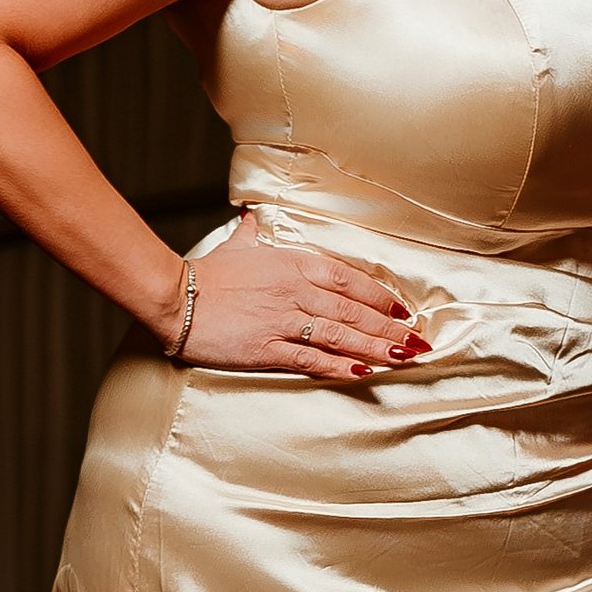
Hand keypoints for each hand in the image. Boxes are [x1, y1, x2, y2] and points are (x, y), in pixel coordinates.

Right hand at [173, 213, 427, 381]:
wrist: (173, 296)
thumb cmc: (205, 274)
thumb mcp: (236, 248)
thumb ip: (252, 234)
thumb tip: (252, 218)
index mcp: (293, 264)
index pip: (349, 280)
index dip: (380, 297)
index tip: (403, 311)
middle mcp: (295, 291)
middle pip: (354, 311)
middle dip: (390, 328)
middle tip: (418, 342)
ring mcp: (283, 320)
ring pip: (341, 335)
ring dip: (376, 348)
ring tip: (403, 359)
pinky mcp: (267, 348)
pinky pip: (312, 358)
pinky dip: (340, 366)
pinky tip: (362, 373)